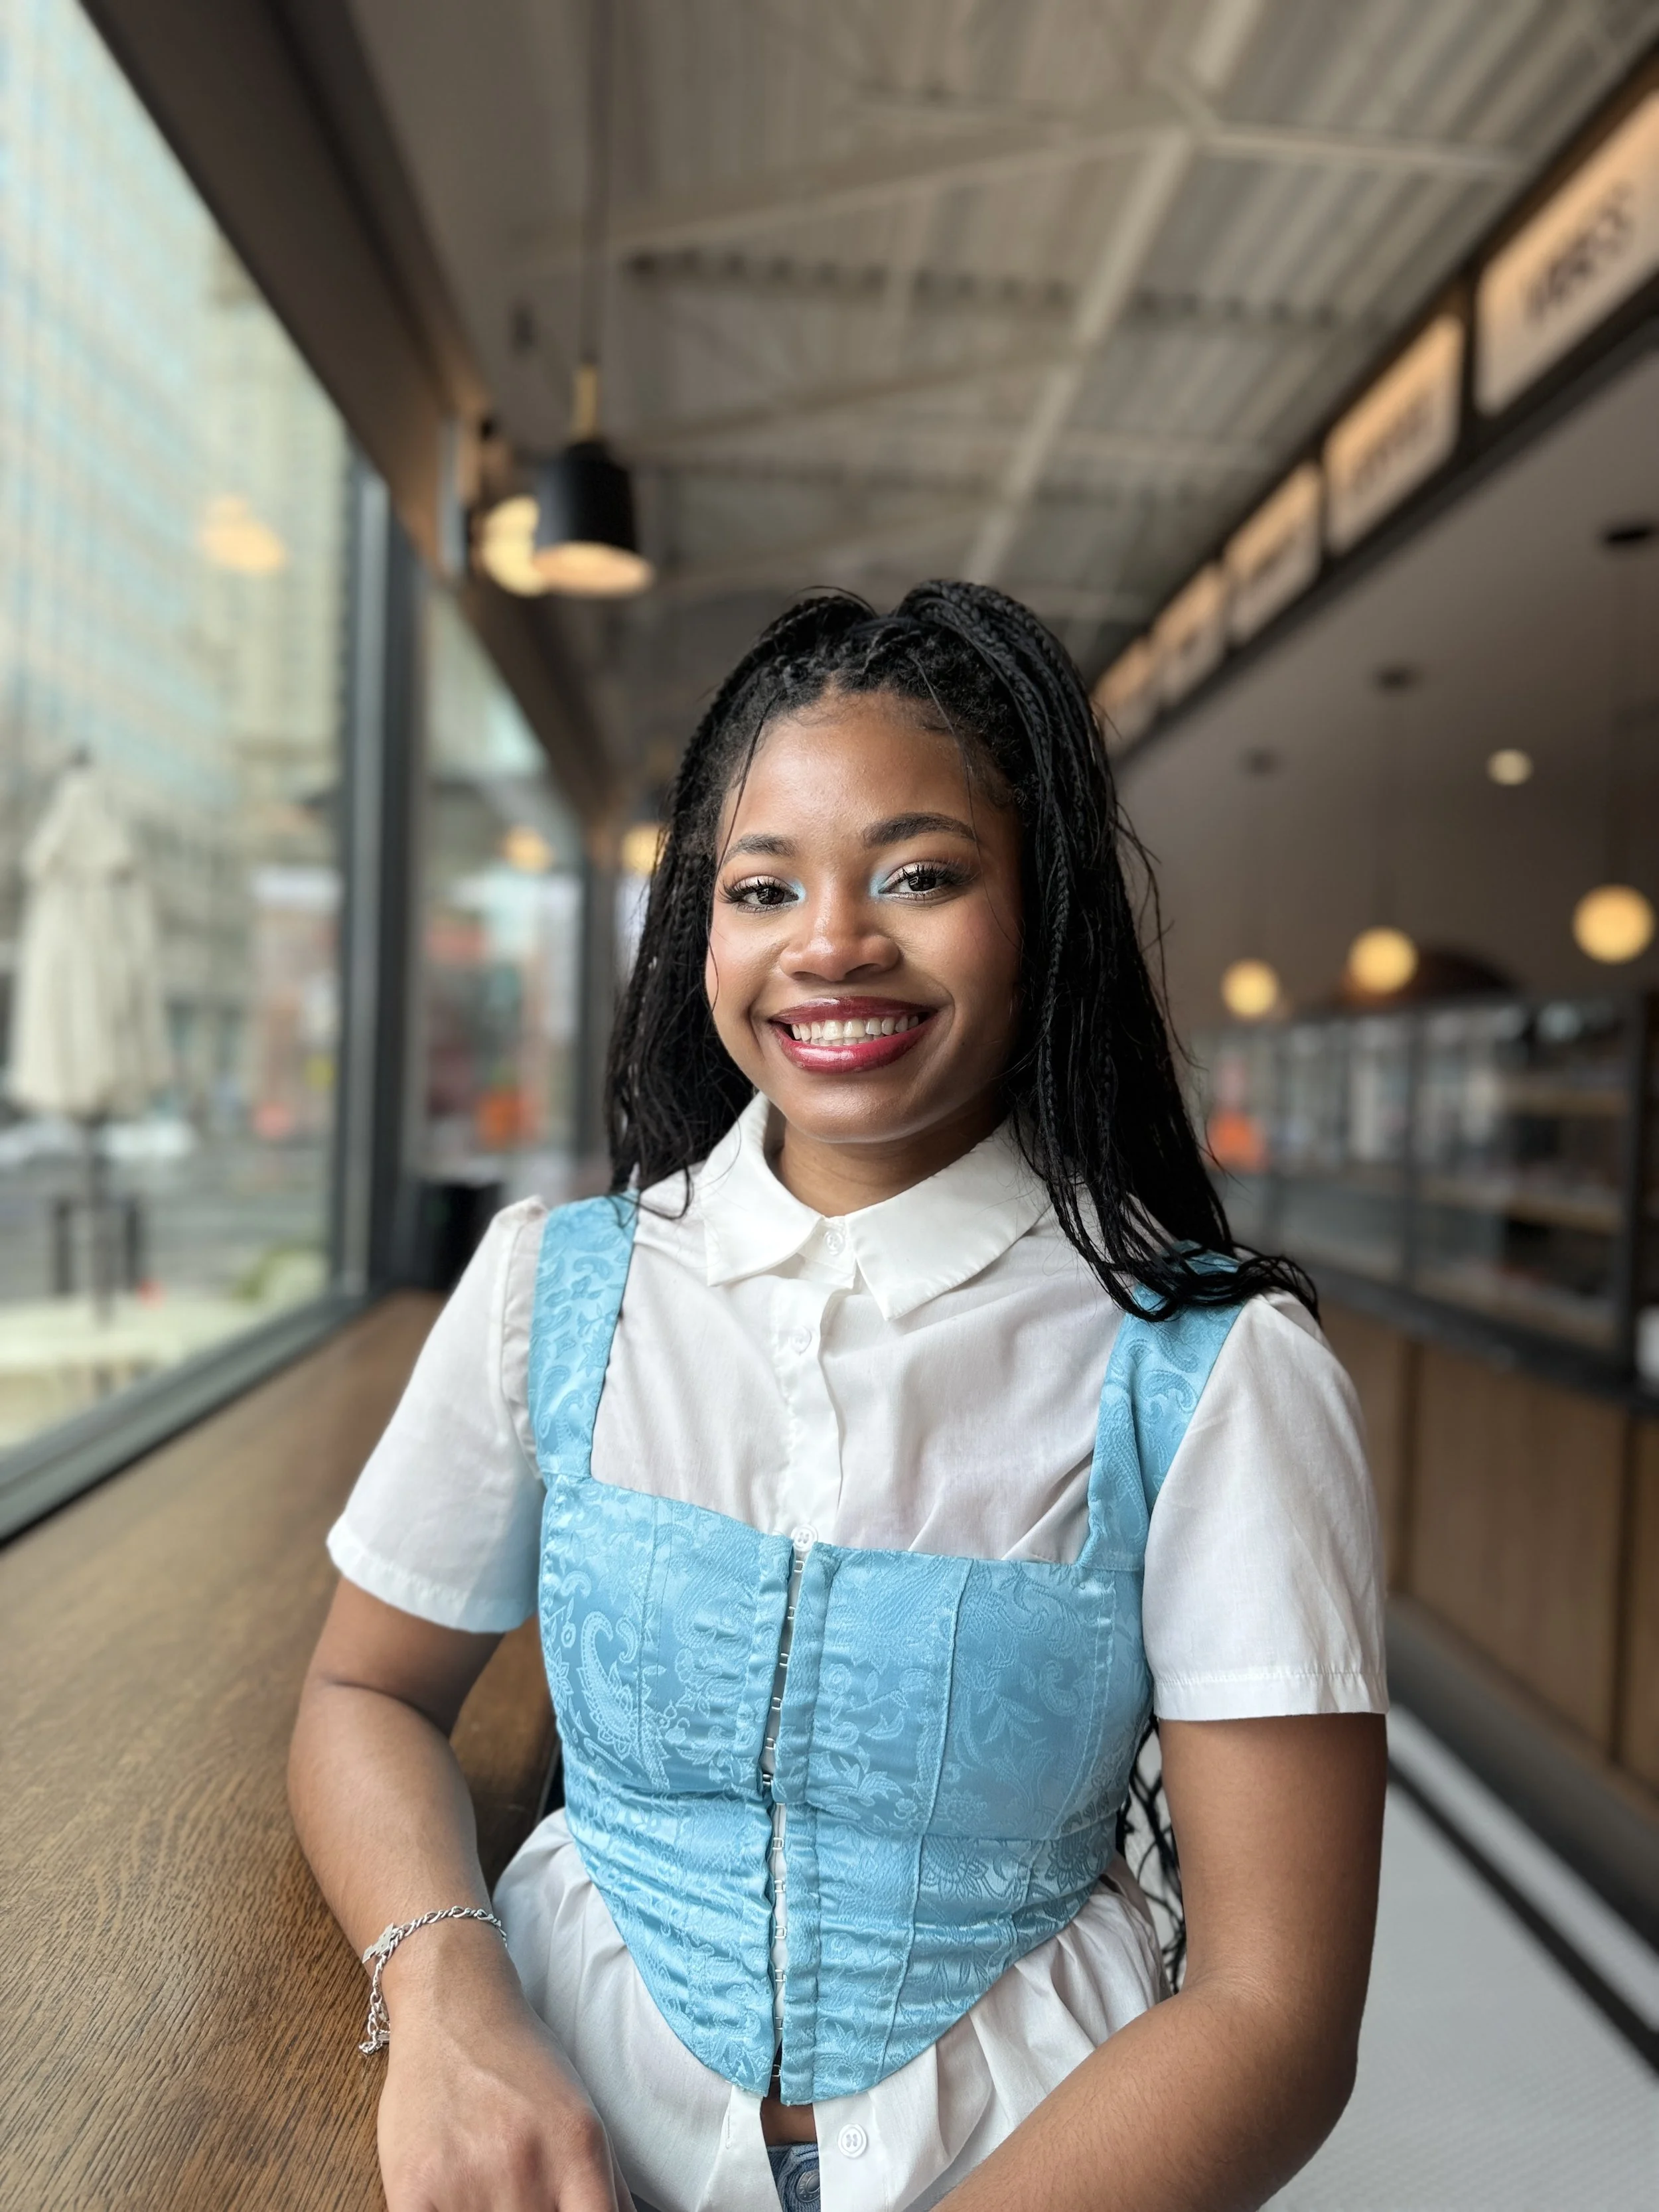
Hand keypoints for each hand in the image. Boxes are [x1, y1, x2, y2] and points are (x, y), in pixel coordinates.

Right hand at [374, 1925, 633, 2210]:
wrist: (452, 2006)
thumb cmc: (521, 2062)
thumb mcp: (582, 2110)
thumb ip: (610, 2184)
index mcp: (578, 2145)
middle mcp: (526, 2163)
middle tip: (524, 2197)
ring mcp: (467, 2180)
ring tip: (486, 2192)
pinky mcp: (413, 2191)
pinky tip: (451, 2204)